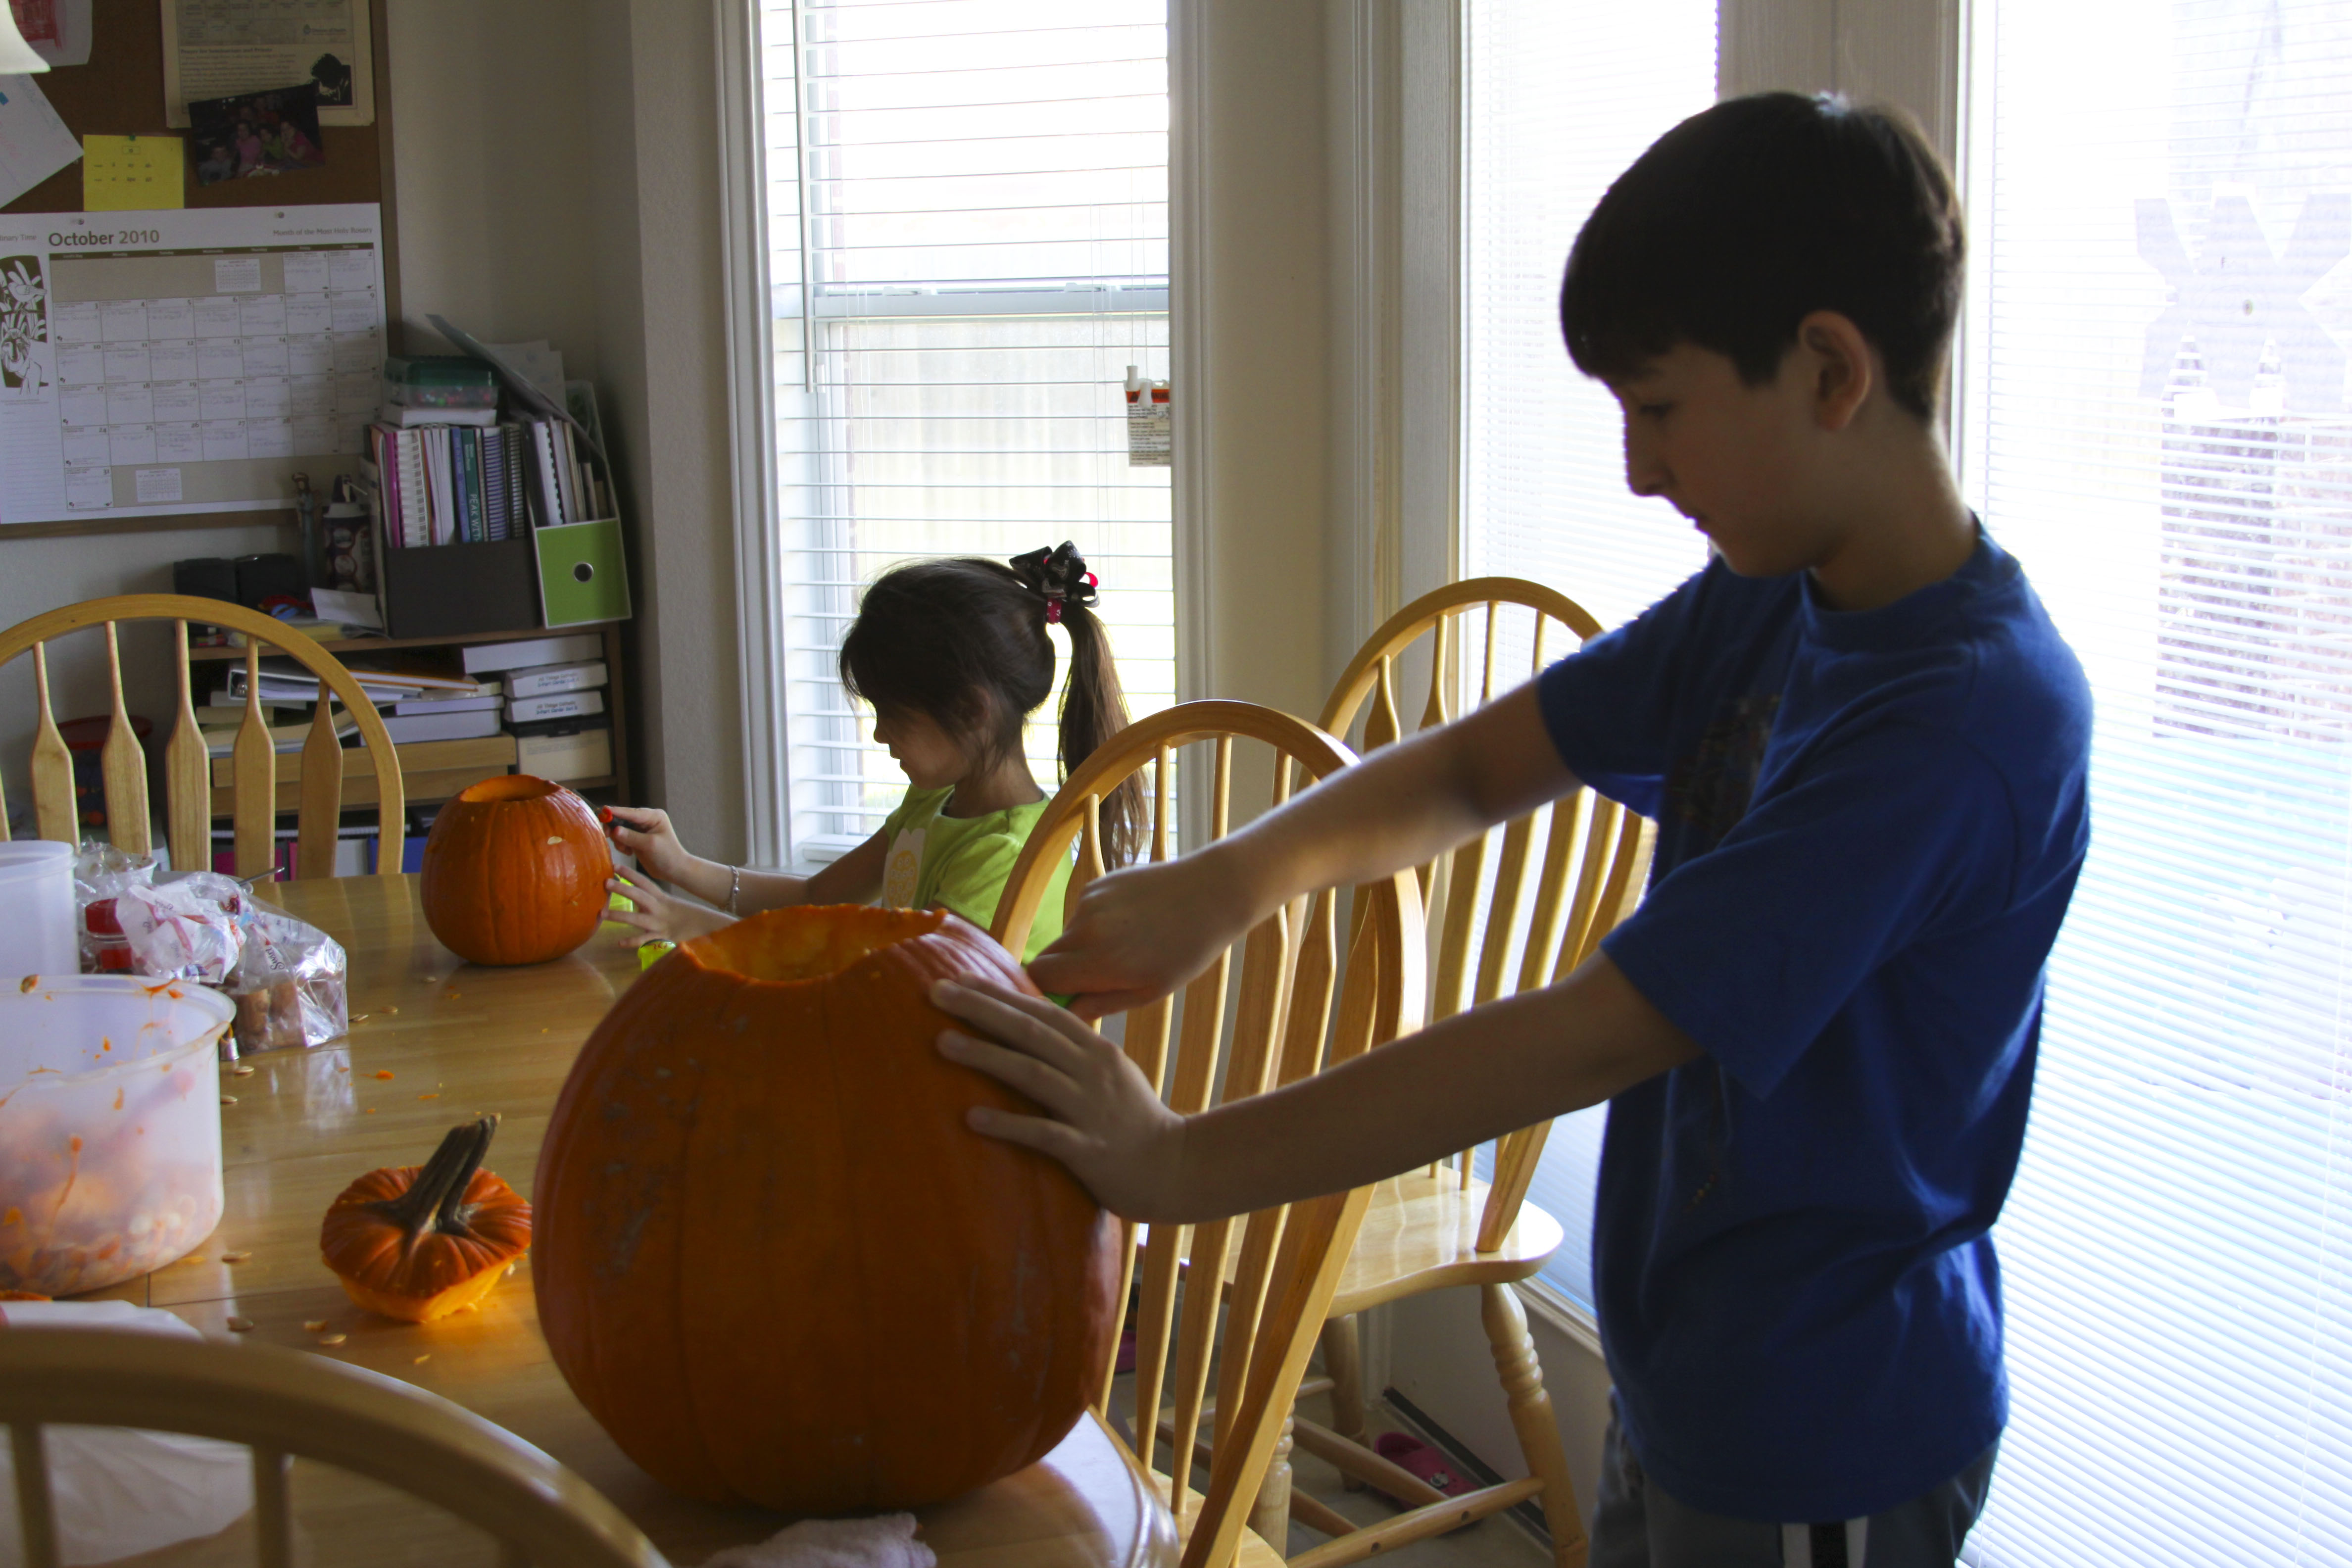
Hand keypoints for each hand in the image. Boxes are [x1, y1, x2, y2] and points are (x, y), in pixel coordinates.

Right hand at [604, 805, 693, 882]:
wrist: (674, 870)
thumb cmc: (668, 856)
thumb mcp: (650, 845)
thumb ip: (631, 837)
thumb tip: (614, 830)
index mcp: (654, 816)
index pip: (632, 812)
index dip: (616, 812)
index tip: (603, 811)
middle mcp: (646, 820)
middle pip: (623, 819)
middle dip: (615, 828)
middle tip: (609, 836)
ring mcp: (640, 829)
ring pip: (620, 829)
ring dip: (619, 839)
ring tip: (627, 850)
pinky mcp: (636, 838)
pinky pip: (622, 838)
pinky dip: (622, 845)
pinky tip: (629, 852)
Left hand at [605, 863, 730, 946]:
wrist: (705, 927)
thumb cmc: (685, 915)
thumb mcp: (668, 904)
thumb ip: (651, 900)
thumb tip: (634, 897)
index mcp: (661, 898)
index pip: (644, 882)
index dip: (630, 873)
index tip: (615, 865)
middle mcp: (659, 908)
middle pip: (639, 896)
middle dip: (622, 889)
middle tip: (606, 882)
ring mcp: (659, 923)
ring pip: (637, 918)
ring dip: (619, 916)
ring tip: (602, 914)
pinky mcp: (662, 937)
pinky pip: (645, 940)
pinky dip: (632, 941)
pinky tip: (619, 942)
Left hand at [933, 979, 1187, 1220]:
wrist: (1176, 1168)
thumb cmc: (1134, 1122)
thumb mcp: (1109, 1075)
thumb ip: (1074, 1053)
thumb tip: (1030, 1030)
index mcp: (1096, 1051)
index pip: (1043, 1013)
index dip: (1000, 993)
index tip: (959, 979)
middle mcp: (1092, 1072)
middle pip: (1031, 1033)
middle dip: (983, 1010)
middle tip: (936, 992)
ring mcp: (1090, 1109)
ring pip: (1033, 1074)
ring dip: (986, 1056)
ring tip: (942, 1043)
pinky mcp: (1087, 1149)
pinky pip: (1043, 1133)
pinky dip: (1008, 1123)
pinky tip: (973, 1117)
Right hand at [1027, 850, 1260, 1018]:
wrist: (1212, 892)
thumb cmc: (1187, 951)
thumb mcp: (1149, 991)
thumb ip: (1102, 1003)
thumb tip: (1068, 1012)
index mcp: (1100, 961)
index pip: (1040, 978)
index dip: (1045, 991)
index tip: (1065, 998)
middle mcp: (1086, 928)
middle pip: (1046, 957)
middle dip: (1062, 971)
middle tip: (1096, 977)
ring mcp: (1090, 902)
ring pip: (1067, 935)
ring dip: (1082, 946)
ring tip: (1126, 944)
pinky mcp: (1097, 884)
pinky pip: (1082, 913)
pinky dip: (1095, 923)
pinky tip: (1130, 922)